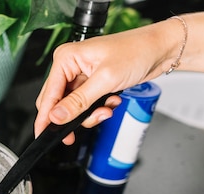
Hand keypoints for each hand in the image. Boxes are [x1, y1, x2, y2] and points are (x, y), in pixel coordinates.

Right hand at [33, 19, 181, 142]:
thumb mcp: (105, 80)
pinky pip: (85, 105)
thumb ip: (78, 102)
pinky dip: (98, 109)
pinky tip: (111, 102)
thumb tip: (56, 117)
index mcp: (66, 58)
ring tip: (107, 109)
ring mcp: (81, 76)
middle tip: (86, 124)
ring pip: (72, 108)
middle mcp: (70, 66)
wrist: (160, 49)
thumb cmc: (136, 51)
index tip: (43, 134)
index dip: (46, 117)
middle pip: (58, 103)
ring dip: (90, 114)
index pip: (49, 94)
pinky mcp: (92, 83)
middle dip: (74, 116)